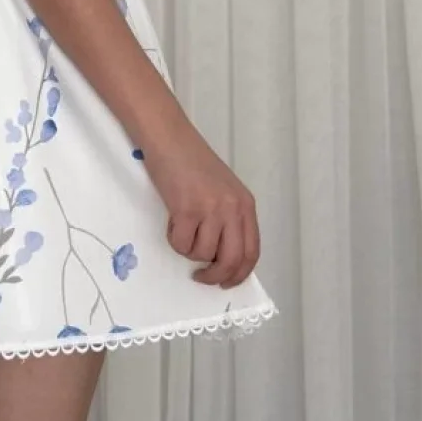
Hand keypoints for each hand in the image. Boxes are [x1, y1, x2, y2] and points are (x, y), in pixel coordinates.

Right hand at [142, 117, 260, 289]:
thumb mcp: (223, 190)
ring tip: (182, 229)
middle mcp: (233, 209)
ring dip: (189, 251)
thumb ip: (229, 218)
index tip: (225, 282)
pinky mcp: (187, 209)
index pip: (251, 252)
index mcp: (245, 205)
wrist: (169, 139)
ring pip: (202, 254)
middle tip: (201, 277)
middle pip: (232, 260)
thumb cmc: (192, 162)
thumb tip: (223, 257)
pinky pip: (180, 244)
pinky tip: (172, 220)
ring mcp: (211, 209)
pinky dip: (174, 239)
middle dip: (215, 276)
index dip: (239, 274)